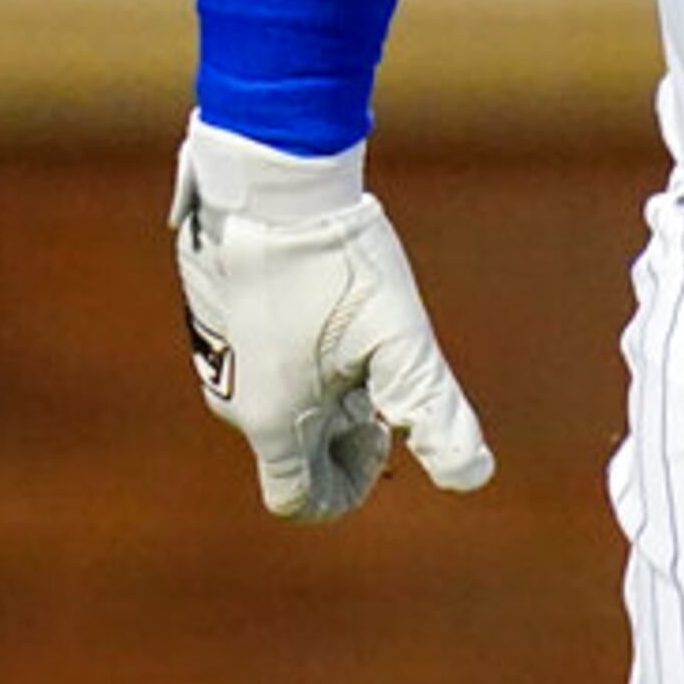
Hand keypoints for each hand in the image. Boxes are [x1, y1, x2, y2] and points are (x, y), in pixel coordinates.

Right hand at [171, 118, 494, 521]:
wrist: (270, 184)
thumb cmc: (337, 264)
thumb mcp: (400, 338)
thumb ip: (433, 411)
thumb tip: (473, 476)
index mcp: (274, 421)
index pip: (300, 499)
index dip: (346, 486)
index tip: (379, 432)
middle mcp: (235, 403)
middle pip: (291, 451)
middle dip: (339, 433)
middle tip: (377, 381)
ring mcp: (217, 360)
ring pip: (275, 403)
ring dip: (318, 392)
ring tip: (357, 337)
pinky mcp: (211, 321)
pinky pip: (257, 360)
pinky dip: (292, 356)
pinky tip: (323, 304)